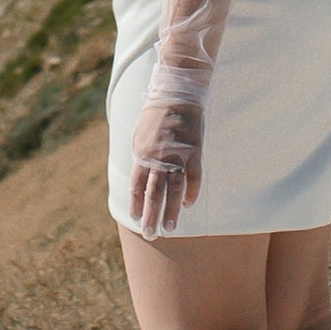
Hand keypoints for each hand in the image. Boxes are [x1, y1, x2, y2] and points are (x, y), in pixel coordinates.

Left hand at [128, 84, 204, 234]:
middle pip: (153, 193)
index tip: (136, 219)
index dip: (136, 204)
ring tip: (169, 229)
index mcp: (141, 153)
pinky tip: (187, 204)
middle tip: (151, 234)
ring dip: (171, 211)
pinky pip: (193, 177)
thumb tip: (140, 178)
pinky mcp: (194, 151)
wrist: (177, 94)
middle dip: (151, 216)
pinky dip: (191, 192)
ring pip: (173, 189)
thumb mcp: (140, 135)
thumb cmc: (156, 114)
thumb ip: (141, 157)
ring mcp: (177, 155)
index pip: (137, 185)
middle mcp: (158, 157)